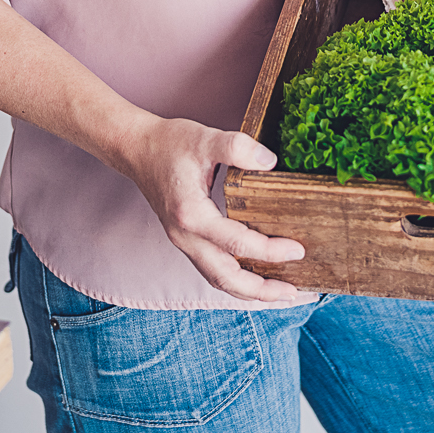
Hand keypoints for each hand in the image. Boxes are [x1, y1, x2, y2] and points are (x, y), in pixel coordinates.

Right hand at [109, 114, 305, 302]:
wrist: (135, 148)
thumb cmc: (169, 143)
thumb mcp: (205, 139)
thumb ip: (237, 148)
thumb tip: (271, 162)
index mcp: (191, 215)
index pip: (237, 244)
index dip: (270, 251)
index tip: (298, 250)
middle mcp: (185, 236)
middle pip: (225, 278)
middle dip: (261, 291)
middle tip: (294, 293)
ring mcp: (183, 241)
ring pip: (217, 279)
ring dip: (249, 291)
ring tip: (280, 293)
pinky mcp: (185, 239)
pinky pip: (212, 269)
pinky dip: (236, 279)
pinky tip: (255, 275)